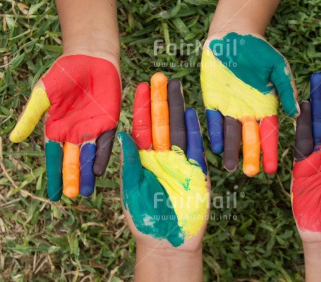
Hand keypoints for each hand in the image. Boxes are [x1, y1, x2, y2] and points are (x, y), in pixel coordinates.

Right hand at [9, 54, 120, 200]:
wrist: (89, 58)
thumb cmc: (63, 74)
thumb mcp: (43, 95)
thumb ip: (31, 117)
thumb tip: (13, 140)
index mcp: (57, 127)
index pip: (54, 156)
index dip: (53, 173)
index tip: (51, 192)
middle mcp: (75, 132)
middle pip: (72, 160)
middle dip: (71, 177)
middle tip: (69, 196)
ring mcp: (92, 128)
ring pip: (89, 156)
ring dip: (86, 173)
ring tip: (85, 191)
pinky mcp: (109, 122)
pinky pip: (106, 143)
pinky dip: (102, 156)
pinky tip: (99, 171)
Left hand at [118, 73, 209, 250]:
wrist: (168, 242)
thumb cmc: (144, 218)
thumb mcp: (131, 189)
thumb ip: (130, 162)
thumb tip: (122, 134)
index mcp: (142, 159)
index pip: (142, 127)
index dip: (141, 107)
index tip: (139, 86)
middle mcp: (161, 157)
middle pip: (161, 123)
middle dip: (160, 101)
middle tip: (160, 78)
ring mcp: (180, 162)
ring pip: (179, 130)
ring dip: (178, 109)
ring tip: (177, 87)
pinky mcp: (198, 172)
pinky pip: (197, 148)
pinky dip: (196, 131)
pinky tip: (192, 112)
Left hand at [200, 32, 298, 175]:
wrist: (233, 36)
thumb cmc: (259, 51)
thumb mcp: (278, 68)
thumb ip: (286, 90)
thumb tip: (296, 114)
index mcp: (265, 106)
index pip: (269, 133)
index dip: (270, 151)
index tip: (272, 169)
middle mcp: (247, 111)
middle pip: (249, 138)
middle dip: (250, 155)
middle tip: (250, 173)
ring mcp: (229, 107)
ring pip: (231, 133)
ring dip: (231, 150)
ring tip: (230, 168)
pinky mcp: (212, 100)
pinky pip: (213, 119)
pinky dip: (215, 131)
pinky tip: (217, 145)